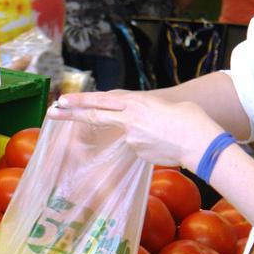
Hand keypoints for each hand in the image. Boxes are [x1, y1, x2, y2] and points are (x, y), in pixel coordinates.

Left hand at [49, 90, 221, 170]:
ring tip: (164, 132)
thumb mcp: (165, 105)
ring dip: (140, 132)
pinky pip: (139, 146)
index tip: (62, 100)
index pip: (101, 101)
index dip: (80, 101)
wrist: (201, 143)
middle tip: (51, 111)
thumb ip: (146, 109)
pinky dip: (148, 143)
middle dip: (71, 114)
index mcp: (136, 102)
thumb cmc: (192, 119)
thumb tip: (141, 117)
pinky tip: (166, 143)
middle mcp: (130, 119)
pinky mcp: (139, 153)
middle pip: (95, 115)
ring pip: (126, 133)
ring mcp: (132, 138)